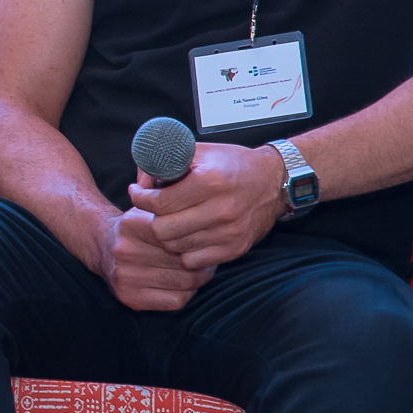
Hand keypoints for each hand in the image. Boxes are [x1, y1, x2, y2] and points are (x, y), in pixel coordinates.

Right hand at [95, 205, 209, 311]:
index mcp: (131, 224)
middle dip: (203, 260)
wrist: (101, 246)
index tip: (206, 239)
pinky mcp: (129, 297)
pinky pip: (176, 301)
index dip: (198, 239)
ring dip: (199, 278)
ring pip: (183, 282)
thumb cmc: (137, 229)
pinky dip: (187, 293)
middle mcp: (125, 250)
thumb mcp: (148, 209)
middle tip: (209, 257)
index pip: (178, 235)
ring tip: (201, 270)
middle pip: (183, 260)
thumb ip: (173, 210)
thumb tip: (207, 220)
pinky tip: (184, 284)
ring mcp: (125, 276)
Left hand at [133, 142, 287, 271]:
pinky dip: (185, 250)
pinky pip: (193, 260)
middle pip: (163, 229)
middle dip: (152, 219)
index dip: (140, 198)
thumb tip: (140, 181)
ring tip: (172, 221)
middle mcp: (222, 209)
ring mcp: (230, 233)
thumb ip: (166, 161)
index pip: (159, 202)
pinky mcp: (235, 249)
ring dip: (167, 235)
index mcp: (211, 181)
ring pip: (175, 246)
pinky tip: (188, 235)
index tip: (137, 193)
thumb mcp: (201, 151)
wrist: (274, 182)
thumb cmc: (233, 164)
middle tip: (155, 211)